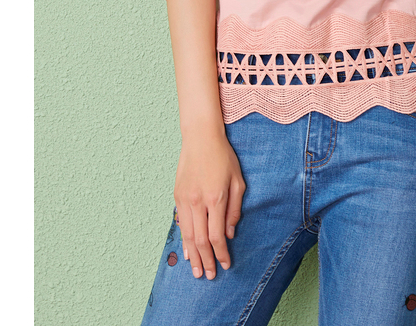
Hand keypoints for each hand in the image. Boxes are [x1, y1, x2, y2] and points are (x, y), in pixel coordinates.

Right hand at [174, 129, 245, 279]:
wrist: (201, 138)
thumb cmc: (223, 157)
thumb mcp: (238, 180)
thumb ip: (235, 208)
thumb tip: (229, 233)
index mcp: (216, 198)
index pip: (217, 236)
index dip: (221, 254)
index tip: (226, 264)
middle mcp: (198, 202)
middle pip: (200, 241)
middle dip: (206, 261)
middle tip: (210, 276)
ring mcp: (185, 200)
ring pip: (188, 235)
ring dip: (193, 256)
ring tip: (197, 271)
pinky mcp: (177, 196)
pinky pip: (181, 224)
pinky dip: (184, 240)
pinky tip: (187, 252)